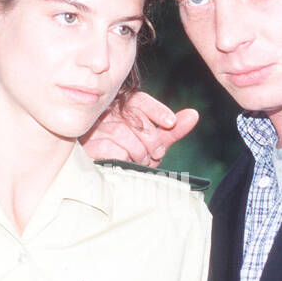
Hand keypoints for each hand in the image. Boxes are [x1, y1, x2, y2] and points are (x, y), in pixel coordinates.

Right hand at [81, 91, 198, 166]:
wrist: (109, 180)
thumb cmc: (131, 158)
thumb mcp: (155, 144)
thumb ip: (172, 131)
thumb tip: (194, 114)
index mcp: (121, 110)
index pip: (138, 100)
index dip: (156, 109)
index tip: (171, 123)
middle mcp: (106, 115)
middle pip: (133, 117)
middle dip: (151, 138)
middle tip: (156, 154)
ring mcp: (95, 130)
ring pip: (123, 134)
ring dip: (138, 152)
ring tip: (141, 162)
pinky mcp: (88, 146)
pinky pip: (111, 148)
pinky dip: (124, 158)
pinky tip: (126, 164)